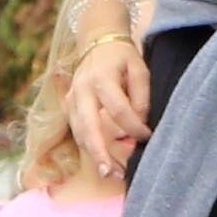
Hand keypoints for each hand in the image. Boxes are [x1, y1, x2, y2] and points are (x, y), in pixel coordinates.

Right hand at [68, 35, 150, 179]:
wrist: (97, 42)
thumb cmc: (123, 58)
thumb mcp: (140, 69)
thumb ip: (141, 96)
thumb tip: (140, 124)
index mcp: (101, 78)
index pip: (118, 110)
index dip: (134, 127)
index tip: (148, 137)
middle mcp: (81, 91)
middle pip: (88, 127)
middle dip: (100, 153)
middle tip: (112, 174)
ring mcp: (71, 99)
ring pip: (79, 133)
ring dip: (94, 155)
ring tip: (111, 173)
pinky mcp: (68, 106)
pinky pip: (77, 131)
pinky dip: (89, 147)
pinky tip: (103, 160)